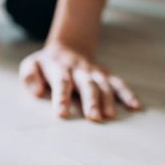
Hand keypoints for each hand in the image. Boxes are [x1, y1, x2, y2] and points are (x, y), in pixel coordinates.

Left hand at [19, 40, 140, 121]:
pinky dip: (128, 94)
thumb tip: (37, 91)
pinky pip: (118, 83)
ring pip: (104, 85)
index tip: (62, 114)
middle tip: (93, 117)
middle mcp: (79, 70)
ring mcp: (94, 72)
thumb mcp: (31, 65)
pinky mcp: (105, 75)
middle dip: (91, 101)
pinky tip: (135, 106)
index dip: (62, 98)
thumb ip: (29, 77)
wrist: (68, 46)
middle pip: (87, 85)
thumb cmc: (46, 64)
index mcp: (59, 68)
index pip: (61, 83)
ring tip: (109, 116)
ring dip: (108, 100)